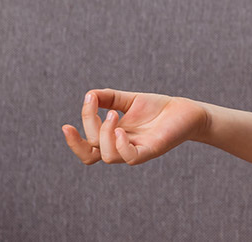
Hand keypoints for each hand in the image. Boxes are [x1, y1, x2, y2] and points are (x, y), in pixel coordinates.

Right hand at [61, 88, 209, 165]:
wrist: (185, 110)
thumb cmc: (157, 108)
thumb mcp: (128, 100)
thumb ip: (107, 97)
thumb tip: (88, 95)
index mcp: (113, 138)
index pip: (88, 149)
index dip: (74, 143)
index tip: (66, 126)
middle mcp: (122, 147)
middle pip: (93, 150)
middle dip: (88, 128)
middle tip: (97, 106)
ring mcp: (136, 151)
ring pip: (108, 156)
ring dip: (104, 135)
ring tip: (113, 114)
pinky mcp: (151, 150)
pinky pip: (130, 157)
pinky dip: (121, 145)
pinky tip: (121, 129)